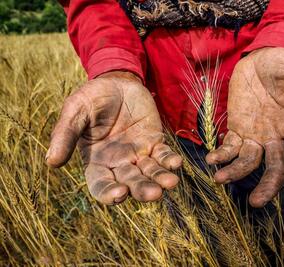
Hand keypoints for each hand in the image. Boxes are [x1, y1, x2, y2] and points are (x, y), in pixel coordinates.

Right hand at [46, 71, 181, 204]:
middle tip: (155, 193)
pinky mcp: (154, 142)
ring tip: (171, 182)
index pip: (101, 185)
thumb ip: (65, 134)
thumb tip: (51, 162)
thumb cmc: (92, 97)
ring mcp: (138, 154)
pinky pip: (163, 155)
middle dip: (142, 190)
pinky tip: (176, 163)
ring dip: (161, 180)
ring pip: (150, 173)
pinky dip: (170, 161)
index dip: (109, 194)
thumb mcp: (75, 111)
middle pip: (131, 184)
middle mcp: (118, 163)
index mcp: (96, 161)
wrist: (116, 81)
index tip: (120, 194)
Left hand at [206, 47, 283, 206]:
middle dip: (268, 186)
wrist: (259, 58)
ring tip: (220, 179)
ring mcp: (256, 134)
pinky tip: (211, 160)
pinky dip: (221, 156)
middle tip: (257, 202)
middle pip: (276, 167)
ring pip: (249, 162)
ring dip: (236, 173)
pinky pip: (230, 148)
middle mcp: (277, 136)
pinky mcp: (238, 129)